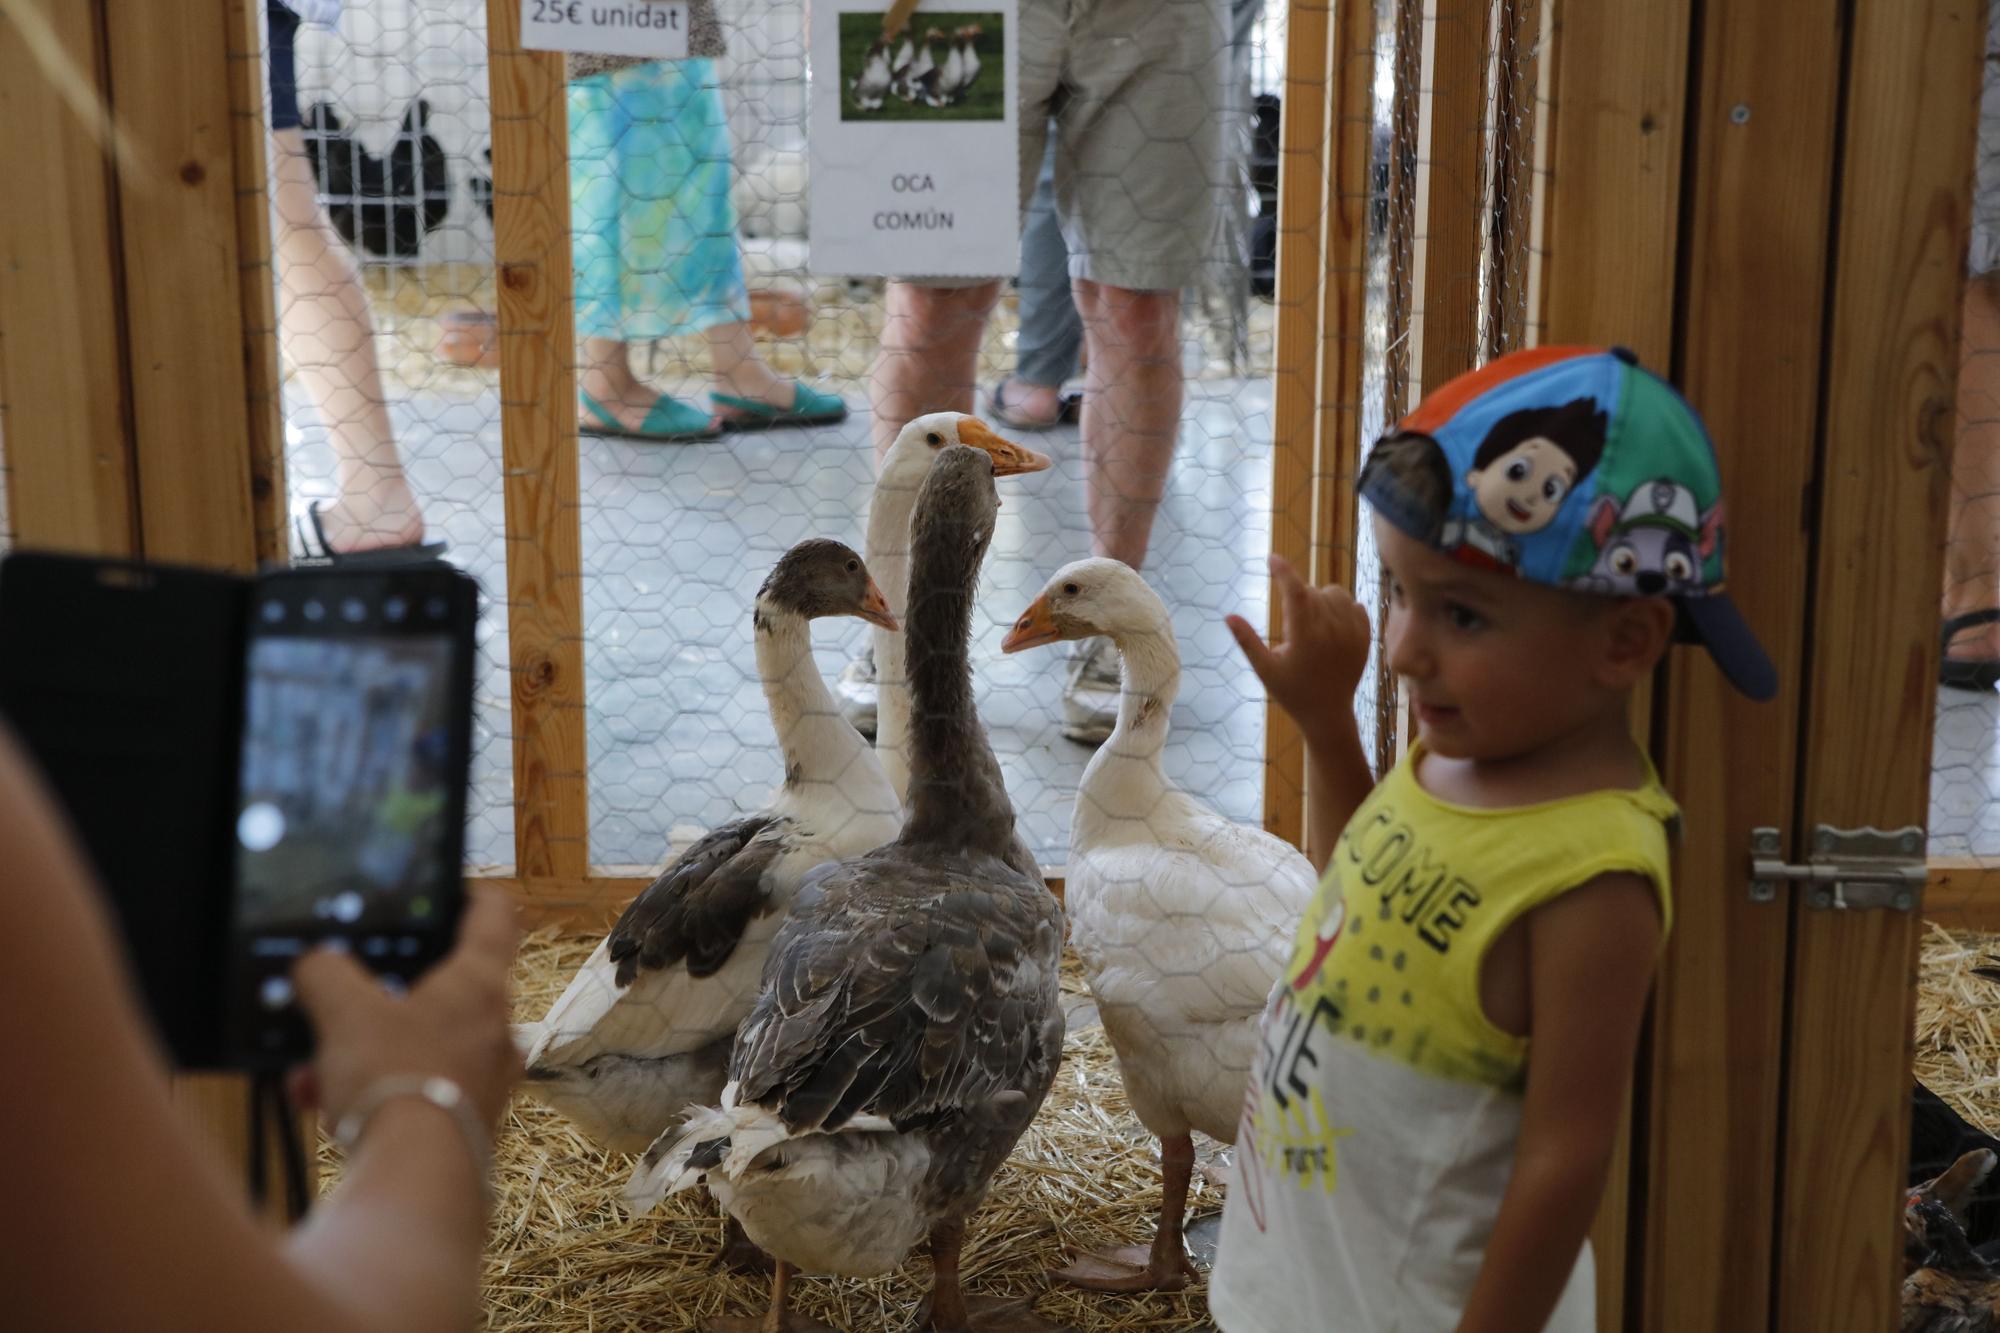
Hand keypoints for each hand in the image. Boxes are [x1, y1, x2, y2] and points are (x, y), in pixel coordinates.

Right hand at [288, 886, 522, 1133]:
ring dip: (366, 1053)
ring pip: (421, 1046)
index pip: (495, 915)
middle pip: (444, 989)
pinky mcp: (469, 1121)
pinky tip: (327, 1108)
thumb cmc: (395, 1080)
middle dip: (383, 999)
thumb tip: (317, 964)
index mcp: (479, 983)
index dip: (471, 894)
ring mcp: (487, 1077)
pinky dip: (375, 1093)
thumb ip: (326, 974)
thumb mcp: (344, 1013)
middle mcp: (496, 1027)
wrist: (416, 1178)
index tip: (445, 892)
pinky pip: (417, 1090)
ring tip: (315, 1073)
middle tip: (344, 1004)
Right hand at [1226, 554, 1372, 735]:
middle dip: (1297, 598)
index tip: (1272, 558)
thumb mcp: (1265, 669)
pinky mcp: (1365, 636)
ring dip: (1321, 599)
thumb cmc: (1292, 692)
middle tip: (1291, 628)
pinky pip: (1355, 605)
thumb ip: (1247, 641)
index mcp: (1305, 637)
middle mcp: (1331, 630)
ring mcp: (1352, 632)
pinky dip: (1341, 607)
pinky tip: (1330, 625)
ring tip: (1311, 622)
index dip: (1283, 571)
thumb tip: (1228, 616)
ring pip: (1335, 593)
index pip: (1295, 592)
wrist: (1329, 714)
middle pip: (1312, 592)